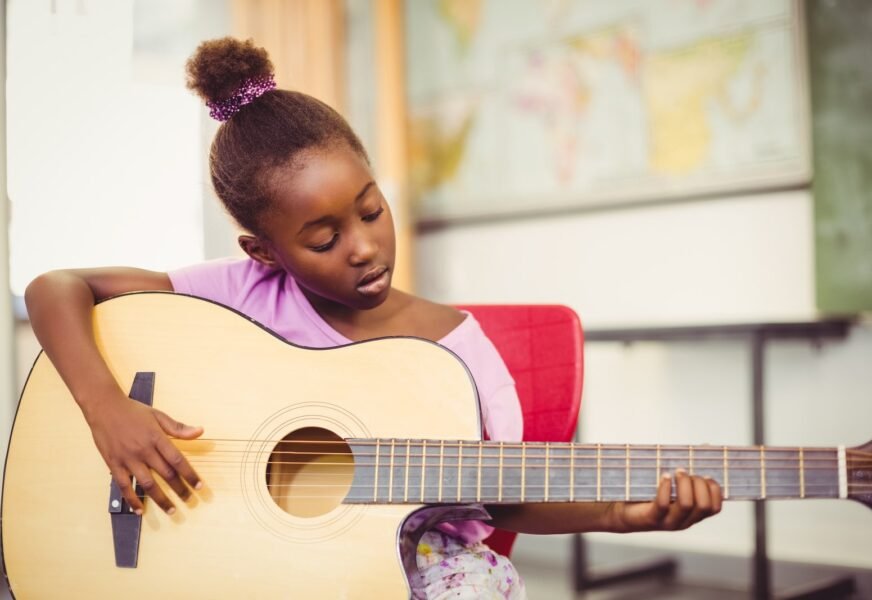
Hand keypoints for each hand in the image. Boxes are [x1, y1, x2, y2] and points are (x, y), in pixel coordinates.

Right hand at [85, 392, 203, 514]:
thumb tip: (199, 431)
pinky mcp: (114, 465)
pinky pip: (124, 486)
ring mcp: (128, 459)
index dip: (189, 474)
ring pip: (147, 484)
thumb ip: (178, 427)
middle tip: (189, 500)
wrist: (104, 407)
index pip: (177, 460)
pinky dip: (132, 500)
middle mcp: (143, 450)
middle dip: (179, 489)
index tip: (198, 486)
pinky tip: (139, 510)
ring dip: (160, 499)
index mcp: (156, 438)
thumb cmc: (133, 411)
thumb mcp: (158, 415)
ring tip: (171, 510)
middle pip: (166, 474)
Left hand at [608, 469, 721, 532]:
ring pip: (687, 505)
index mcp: (692, 515)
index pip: (714, 508)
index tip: (705, 475)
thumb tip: (705, 446)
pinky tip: (664, 476)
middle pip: (704, 505)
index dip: (715, 490)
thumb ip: (688, 470)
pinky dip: (666, 487)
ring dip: (684, 484)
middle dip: (699, 484)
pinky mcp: (652, 519)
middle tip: (683, 471)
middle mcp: (684, 521)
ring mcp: (668, 522)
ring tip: (675, 472)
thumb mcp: (671, 484)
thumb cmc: (648, 493)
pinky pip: (664, 504)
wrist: (622, 511)